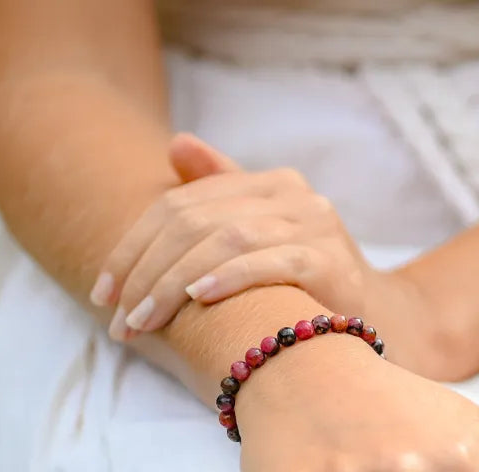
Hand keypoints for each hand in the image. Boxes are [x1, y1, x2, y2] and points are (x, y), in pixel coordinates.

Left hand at [90, 134, 380, 333]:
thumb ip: (221, 195)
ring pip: (225, 240)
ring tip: (142, 320)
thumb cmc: (305, 282)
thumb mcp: (260, 237)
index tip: (103, 293)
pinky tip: (197, 298)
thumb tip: (177, 144)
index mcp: (268, 184)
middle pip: (196, 221)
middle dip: (146, 272)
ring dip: (174, 283)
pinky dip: (229, 277)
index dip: (133, 246)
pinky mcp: (332, 261)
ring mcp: (315, 225)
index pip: (181, 205)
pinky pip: (270, 262)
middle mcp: (293, 195)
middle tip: (119, 321)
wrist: (375, 318)